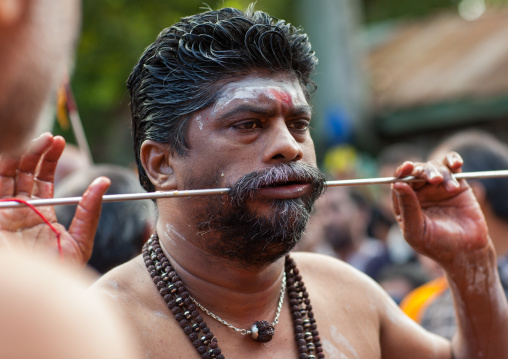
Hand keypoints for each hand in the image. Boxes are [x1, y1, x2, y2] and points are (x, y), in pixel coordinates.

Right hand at [0, 133, 109, 265]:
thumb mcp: (80, 241)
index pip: (42, 178)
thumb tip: (104, 182)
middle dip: (36, 152)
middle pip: (23, 172)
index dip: (48, 158)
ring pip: (6, 174)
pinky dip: (2, 166)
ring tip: (40, 140)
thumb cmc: (58, 274)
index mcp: (40, 214)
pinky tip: (13, 153)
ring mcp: (3, 213)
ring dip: (20, 154)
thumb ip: (90, 212)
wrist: (38, 294)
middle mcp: (19, 211)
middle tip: (51, 138)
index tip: (59, 141)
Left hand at [391, 151, 488, 265]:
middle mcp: (419, 193)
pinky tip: (456, 163)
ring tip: (450, 188)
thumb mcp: (416, 230)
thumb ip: (407, 207)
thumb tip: (396, 184)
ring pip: (434, 167)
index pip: (399, 182)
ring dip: (441, 173)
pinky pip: (451, 166)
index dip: (401, 173)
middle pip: (416, 171)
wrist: (466, 252)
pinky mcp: (456, 184)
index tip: (407, 167)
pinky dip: (452, 160)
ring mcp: (437, 187)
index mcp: (405, 202)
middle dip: (424, 172)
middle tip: (435, 180)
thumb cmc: (437, 245)